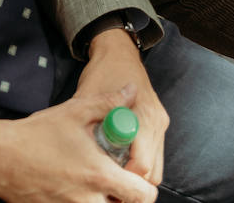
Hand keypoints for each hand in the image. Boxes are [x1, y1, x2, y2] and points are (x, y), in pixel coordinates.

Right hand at [0, 85, 157, 202]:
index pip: (140, 195)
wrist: (0, 158)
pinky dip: (86, 201)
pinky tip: (77, 184)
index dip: (146, 187)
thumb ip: (108, 103)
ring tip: (99, 180)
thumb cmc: (38, 134)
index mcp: (98, 175)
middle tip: (122, 179)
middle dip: (126, 196)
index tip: (141, 176)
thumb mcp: (76, 111)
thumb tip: (131, 92)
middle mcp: (87, 200)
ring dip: (106, 199)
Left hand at [78, 28, 168, 188]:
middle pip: (151, 171)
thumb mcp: (88, 98)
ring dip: (137, 173)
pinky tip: (121, 158)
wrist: (119, 51)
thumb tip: (73, 156)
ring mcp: (160, 122)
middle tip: (109, 183)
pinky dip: (141, 162)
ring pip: (156, 167)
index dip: (124, 180)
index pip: (140, 164)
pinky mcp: (158, 123)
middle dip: (131, 181)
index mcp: (142, 115)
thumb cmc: (103, 72)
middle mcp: (156, 120)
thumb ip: (87, 124)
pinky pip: (155, 154)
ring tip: (114, 171)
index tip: (106, 182)